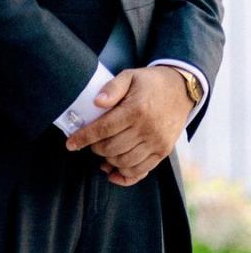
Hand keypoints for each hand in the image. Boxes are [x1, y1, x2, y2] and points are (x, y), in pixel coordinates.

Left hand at [64, 65, 192, 185]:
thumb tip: (96, 102)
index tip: (70, 144)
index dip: (84, 138)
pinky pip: (142, 171)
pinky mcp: (163, 151)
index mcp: (136, 110)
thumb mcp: (130, 76)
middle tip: (92, 142)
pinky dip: (125, 176)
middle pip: (111, 148)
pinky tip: (113, 172)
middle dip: (95, 148)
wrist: (182, 89)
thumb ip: (112, 88)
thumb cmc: (151, 83)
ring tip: (102, 154)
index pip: (103, 129)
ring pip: (124, 162)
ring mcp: (157, 142)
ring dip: (108, 161)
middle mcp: (147, 128)